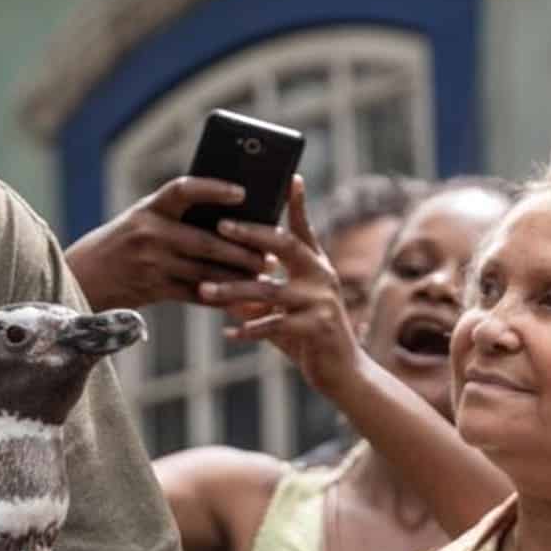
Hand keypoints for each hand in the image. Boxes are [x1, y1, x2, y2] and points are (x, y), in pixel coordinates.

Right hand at [64, 177, 267, 309]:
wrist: (84, 275)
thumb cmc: (125, 241)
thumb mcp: (143, 218)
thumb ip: (177, 214)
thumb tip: (229, 211)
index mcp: (149, 208)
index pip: (183, 190)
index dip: (213, 189)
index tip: (242, 192)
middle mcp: (149, 233)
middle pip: (205, 242)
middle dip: (241, 250)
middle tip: (270, 254)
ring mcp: (150, 264)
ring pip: (204, 271)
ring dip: (236, 276)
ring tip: (262, 274)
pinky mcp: (152, 289)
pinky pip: (193, 294)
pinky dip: (218, 295)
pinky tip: (238, 296)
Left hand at [199, 177, 365, 396]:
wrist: (344, 373)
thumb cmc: (310, 337)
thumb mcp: (287, 309)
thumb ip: (264, 294)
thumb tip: (228, 287)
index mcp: (316, 266)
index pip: (304, 228)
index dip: (297, 202)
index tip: (290, 177)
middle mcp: (322, 276)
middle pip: (285, 245)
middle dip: (251, 235)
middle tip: (221, 227)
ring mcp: (321, 301)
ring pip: (269, 289)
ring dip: (234, 290)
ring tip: (206, 290)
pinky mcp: (316, 328)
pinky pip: (275, 325)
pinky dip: (249, 329)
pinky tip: (228, 333)